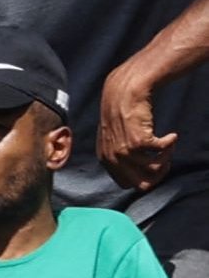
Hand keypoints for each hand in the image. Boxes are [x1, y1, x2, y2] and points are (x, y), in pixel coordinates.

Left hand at [99, 64, 175, 192]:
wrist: (123, 94)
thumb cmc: (120, 114)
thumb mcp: (112, 139)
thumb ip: (119, 157)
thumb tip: (137, 173)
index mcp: (105, 160)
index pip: (126, 184)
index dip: (143, 179)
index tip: (152, 169)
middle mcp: (113, 158)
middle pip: (142, 184)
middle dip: (158, 175)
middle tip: (166, 161)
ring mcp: (125, 151)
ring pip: (155, 169)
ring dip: (167, 158)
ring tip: (168, 145)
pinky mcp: (139, 141)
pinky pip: (162, 151)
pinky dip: (171, 144)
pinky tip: (171, 136)